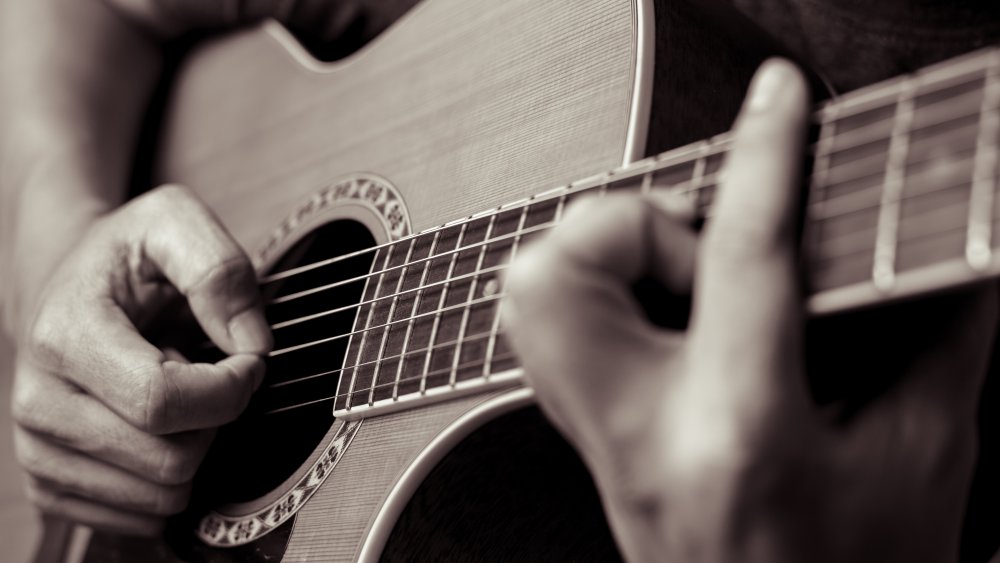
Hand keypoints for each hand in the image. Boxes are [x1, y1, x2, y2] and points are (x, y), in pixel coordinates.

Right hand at [10, 185, 271, 534]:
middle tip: (209, 376)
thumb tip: (251, 345)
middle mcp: (38, 404)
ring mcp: (39, 454)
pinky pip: (142, 518)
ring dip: (194, 450)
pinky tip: (156, 429)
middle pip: (170, 461)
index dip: (230, 388)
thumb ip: (219, 269)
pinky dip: (170, 479)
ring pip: (161, 497)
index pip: (163, 403)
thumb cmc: (125, 258)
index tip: (247, 359)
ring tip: (175, 395)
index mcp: (64, 337)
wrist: (64, 287)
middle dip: (216, 421)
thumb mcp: (173, 221)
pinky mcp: (52, 488)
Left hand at [502, 59, 995, 561]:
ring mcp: (600, 444)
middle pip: (566, 267)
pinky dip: (595, 295)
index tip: (775, 103)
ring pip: (531, 295)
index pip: (741, 258)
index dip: (765, 157)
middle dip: (635, 220)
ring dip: (607, 255)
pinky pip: (544, 334)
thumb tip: (952, 262)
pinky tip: (664, 317)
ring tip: (686, 282)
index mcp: (740, 433)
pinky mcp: (588, 446)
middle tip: (707, 248)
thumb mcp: (922, 459)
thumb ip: (938, 343)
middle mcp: (642, 435)